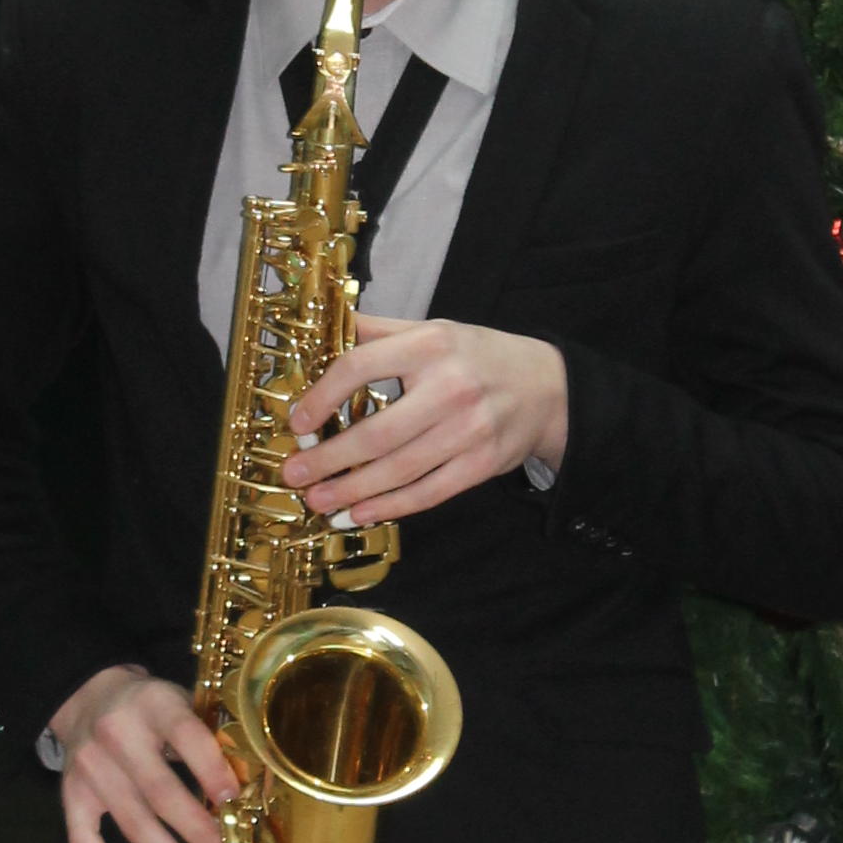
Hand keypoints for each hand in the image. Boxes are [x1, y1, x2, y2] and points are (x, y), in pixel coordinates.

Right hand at [48, 661, 238, 842]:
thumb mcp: (181, 702)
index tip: (232, 799)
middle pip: (159, 791)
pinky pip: (82, 837)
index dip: (209, 768)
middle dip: (196, 831)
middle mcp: (116, 734)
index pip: (184, 734)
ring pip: (131, 822)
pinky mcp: (70, 792)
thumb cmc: (151, 708)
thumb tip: (252, 788)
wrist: (87, 697)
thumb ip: (211, 736)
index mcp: (154, 704)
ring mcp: (89, 767)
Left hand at [282, 315, 569, 527]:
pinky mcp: (483, 464)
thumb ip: (380, 331)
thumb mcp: (433, 329)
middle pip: (377, 431)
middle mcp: (450, 387)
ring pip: (399, 469)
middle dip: (329, 459)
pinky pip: (429, 492)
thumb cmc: (478, 357)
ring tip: (318, 501)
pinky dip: (392, 506)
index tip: (298, 423)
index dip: (322, 397)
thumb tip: (322, 328)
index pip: (361, 367)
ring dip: (352, 490)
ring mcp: (470, 430)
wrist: (548, 387)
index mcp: (429, 345)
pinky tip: (361, 513)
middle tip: (294, 474)